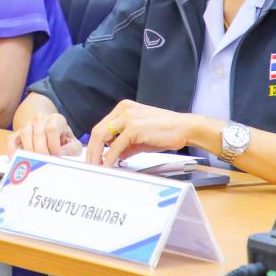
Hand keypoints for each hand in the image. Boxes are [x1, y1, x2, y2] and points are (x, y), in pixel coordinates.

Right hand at [7, 112, 81, 157]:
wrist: (51, 131)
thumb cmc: (63, 140)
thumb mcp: (73, 144)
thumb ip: (71, 150)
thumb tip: (61, 155)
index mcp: (56, 119)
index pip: (52, 129)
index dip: (54, 145)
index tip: (57, 156)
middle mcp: (41, 119)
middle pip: (38, 133)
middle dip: (42, 151)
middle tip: (45, 162)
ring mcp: (28, 125)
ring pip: (25, 134)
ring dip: (29, 151)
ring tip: (34, 162)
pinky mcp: (18, 133)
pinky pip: (12, 139)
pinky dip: (12, 150)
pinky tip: (17, 160)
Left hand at [85, 100, 206, 166]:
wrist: (185, 128)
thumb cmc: (165, 131)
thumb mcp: (140, 137)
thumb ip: (125, 144)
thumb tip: (114, 156)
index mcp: (123, 108)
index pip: (102, 126)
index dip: (94, 143)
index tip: (92, 156)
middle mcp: (123, 110)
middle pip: (98, 131)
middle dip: (91, 150)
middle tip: (90, 164)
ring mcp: (128, 118)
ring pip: (102, 136)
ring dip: (97, 154)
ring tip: (97, 166)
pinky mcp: (134, 128)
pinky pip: (116, 145)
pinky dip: (110, 157)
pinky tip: (109, 165)